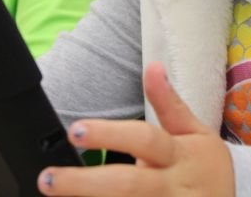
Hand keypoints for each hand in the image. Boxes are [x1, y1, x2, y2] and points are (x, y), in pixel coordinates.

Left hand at [38, 62, 234, 196]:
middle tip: (47, 179)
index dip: (109, 135)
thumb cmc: (204, 165)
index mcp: (179, 155)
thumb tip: (153, 66)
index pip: (143, 140)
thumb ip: (170, 104)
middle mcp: (173, 187)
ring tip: (54, 195)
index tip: (74, 130)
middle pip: (128, 185)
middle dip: (85, 183)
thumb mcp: (195, 133)